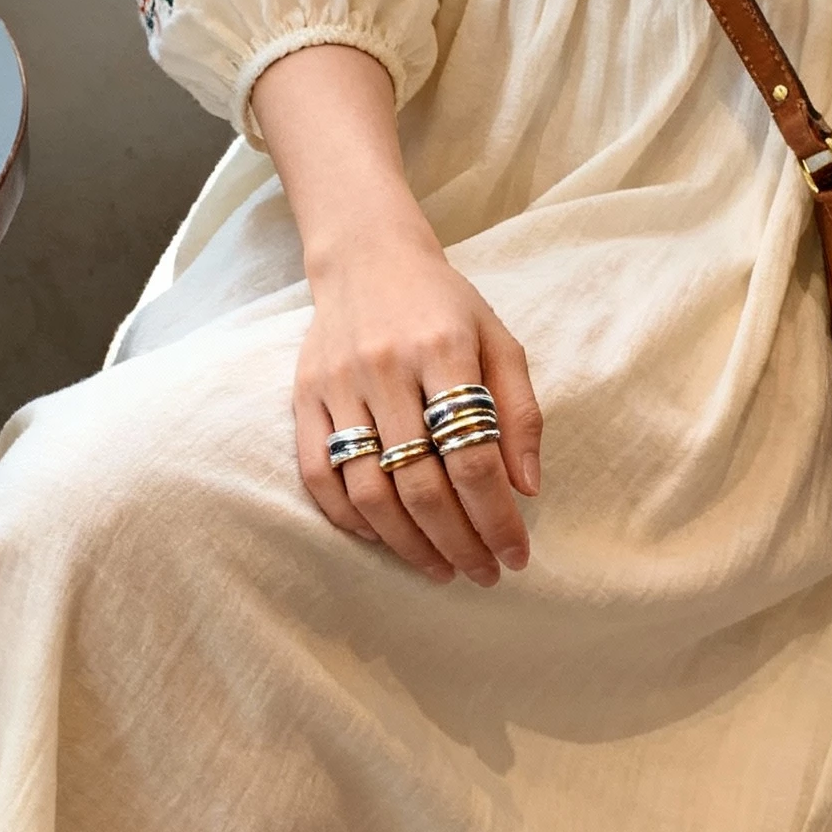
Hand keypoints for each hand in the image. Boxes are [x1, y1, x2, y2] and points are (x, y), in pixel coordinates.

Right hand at [295, 225, 541, 586]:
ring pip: (369, 490)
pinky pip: (319, 475)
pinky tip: (385, 538)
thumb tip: (527, 489)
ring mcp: (338, 385)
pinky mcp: (303, 396)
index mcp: (443, 350)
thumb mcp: (498, 340)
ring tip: (440, 568)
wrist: (366, 257)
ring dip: (408, 544)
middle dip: (458, 542)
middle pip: (421, 484)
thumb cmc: (443, 305)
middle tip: (483, 573)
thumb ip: (519, 411)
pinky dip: (350, 519)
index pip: (473, 456)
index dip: (496, 516)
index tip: (516, 554)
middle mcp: (386, 369)